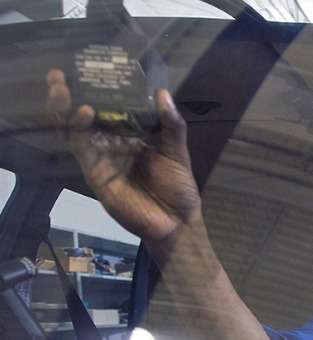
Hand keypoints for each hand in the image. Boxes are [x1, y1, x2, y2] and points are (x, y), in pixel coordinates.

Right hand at [45, 69, 200, 246]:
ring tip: (63, 89)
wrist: (177, 222)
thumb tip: (163, 93)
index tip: (88, 70)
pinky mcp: (96, 174)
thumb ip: (170, 125)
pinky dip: (80, 131)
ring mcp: (101, 159)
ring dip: (66, 110)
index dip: (95, 92)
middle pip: (83, 117)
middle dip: (69, 96)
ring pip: (75, 131)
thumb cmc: (178, 187)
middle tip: (59, 75)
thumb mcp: (177, 151)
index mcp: (129, 136)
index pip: (107, 109)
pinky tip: (84, 113)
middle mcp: (111, 145)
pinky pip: (83, 150)